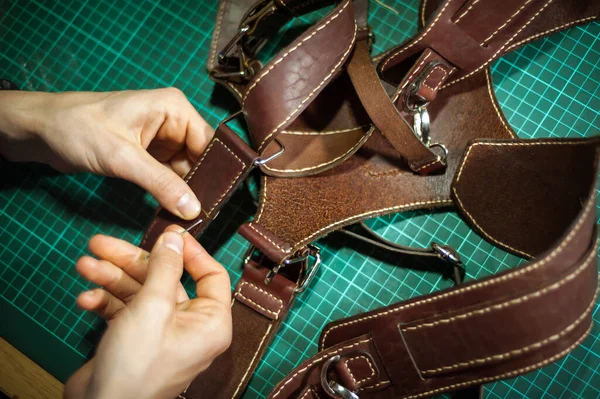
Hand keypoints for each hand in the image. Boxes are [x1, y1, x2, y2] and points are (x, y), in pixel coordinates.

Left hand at [0, 88, 213, 218]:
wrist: (41, 131)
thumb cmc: (80, 130)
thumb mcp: (123, 157)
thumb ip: (161, 183)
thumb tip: (194, 210)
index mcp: (174, 109)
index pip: (209, 142)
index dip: (216, 171)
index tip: (219, 201)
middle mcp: (173, 123)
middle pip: (200, 158)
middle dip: (201, 185)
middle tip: (206, 216)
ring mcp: (161, 140)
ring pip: (185, 171)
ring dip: (186, 193)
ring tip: (193, 218)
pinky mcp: (148, 156)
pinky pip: (168, 177)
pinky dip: (171, 193)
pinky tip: (176, 211)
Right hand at [63, 226, 231, 398]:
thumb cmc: (136, 366)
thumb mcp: (153, 308)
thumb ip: (165, 268)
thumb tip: (175, 237)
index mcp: (210, 321)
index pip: (211, 275)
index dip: (190, 252)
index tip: (167, 233)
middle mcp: (189, 325)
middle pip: (166, 279)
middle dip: (131, 262)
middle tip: (101, 244)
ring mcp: (161, 332)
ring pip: (140, 292)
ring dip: (110, 278)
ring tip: (84, 265)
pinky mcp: (136, 338)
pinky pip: (125, 310)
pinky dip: (105, 302)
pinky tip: (85, 299)